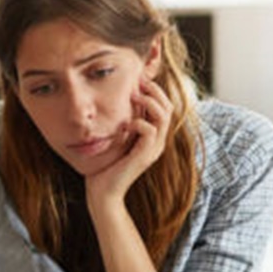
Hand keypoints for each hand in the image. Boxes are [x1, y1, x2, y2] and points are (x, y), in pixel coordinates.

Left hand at [85, 77, 172, 210]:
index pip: (165, 108)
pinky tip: (126, 124)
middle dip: (155, 91)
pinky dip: (139, 123)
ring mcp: (153, 150)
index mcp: (153, 137)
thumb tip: (116, 103)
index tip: (139, 79)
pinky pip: (150, 132)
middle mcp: (157, 143)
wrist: (103, 192)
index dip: (156, 91)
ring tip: (134, 96)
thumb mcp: (116, 139)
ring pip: (163, 117)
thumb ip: (122, 123)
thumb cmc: (106, 166)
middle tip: (139, 81)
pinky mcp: (144, 157)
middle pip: (169, 108)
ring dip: (149, 102)